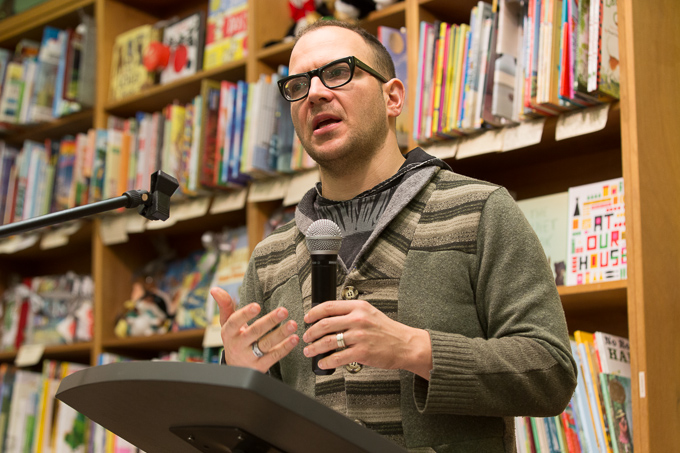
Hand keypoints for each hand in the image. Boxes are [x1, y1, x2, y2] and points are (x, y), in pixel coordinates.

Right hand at [211, 287, 298, 372]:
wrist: (236, 367)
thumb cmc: (234, 338)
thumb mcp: (227, 324)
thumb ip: (225, 305)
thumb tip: (214, 289)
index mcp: (229, 333)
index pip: (234, 322)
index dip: (245, 314)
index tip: (256, 306)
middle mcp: (237, 345)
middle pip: (254, 332)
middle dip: (270, 321)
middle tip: (283, 311)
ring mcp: (249, 357)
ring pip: (266, 345)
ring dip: (280, 334)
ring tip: (293, 324)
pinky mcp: (260, 367)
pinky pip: (273, 357)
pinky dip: (285, 348)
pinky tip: (294, 339)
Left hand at [302, 300, 432, 379]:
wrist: (406, 344)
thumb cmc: (388, 330)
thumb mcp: (370, 313)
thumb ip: (352, 313)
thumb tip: (329, 317)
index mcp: (359, 307)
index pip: (329, 306)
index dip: (314, 312)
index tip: (307, 318)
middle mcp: (358, 319)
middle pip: (325, 324)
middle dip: (311, 332)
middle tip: (306, 337)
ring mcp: (360, 336)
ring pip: (328, 341)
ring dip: (314, 347)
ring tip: (309, 351)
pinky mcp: (362, 352)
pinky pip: (337, 357)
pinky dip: (326, 361)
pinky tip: (322, 362)